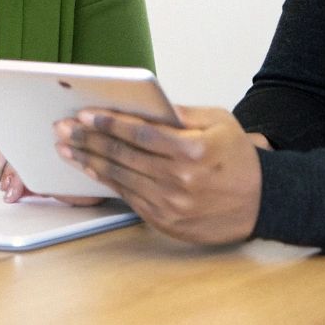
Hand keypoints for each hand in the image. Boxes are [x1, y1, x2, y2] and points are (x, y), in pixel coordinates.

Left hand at [54, 105, 262, 243]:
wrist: (262, 203)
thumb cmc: (238, 158)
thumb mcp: (218, 122)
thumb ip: (180, 112)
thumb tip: (144, 103)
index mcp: (193, 149)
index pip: (140, 132)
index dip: (109, 123)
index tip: (85, 114)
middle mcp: (180, 179)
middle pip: (123, 155)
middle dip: (87, 140)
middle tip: (62, 129)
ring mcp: (171, 204)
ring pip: (120, 178)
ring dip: (89, 161)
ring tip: (67, 148)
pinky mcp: (165, 221)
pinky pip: (128, 197)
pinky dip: (106, 182)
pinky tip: (90, 168)